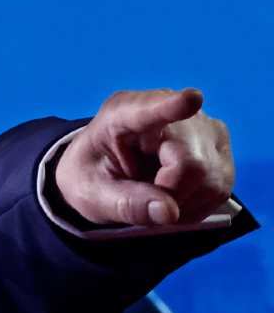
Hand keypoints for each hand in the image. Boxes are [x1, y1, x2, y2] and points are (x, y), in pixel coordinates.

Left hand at [54, 88, 233, 227]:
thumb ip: (124, 204)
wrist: (105, 169)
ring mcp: (200, 125)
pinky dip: (196, 205)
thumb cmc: (93, 174)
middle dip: (169, 196)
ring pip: (210, 180)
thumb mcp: (92, 194)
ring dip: (183, 203)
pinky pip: (220, 188)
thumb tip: (169, 212)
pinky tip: (173, 196)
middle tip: (142, 197)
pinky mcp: (218, 144)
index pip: (150, 109)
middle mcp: (170, 108)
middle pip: (190, 165)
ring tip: (154, 194)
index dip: (172, 106)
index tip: (190, 100)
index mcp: (123, 113)